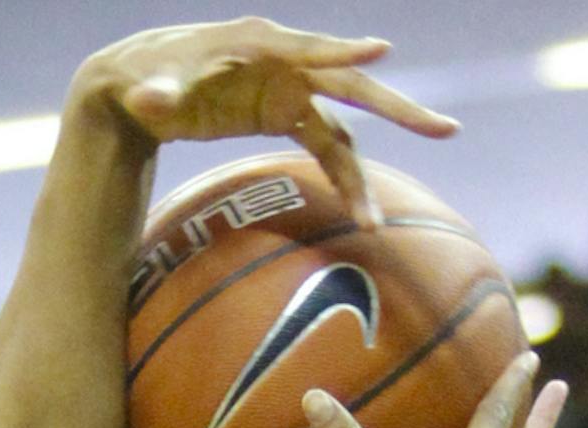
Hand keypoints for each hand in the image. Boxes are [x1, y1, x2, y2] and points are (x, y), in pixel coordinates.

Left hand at [73, 19, 456, 226]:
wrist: (142, 85)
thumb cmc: (146, 79)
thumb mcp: (147, 87)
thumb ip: (156, 94)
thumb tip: (148, 98)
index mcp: (261, 44)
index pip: (311, 48)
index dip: (343, 50)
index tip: (381, 51)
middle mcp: (287, 64)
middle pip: (352, 88)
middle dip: (396, 110)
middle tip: (444, 130)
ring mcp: (290, 91)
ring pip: (341, 132)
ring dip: (359, 176)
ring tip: (375, 223)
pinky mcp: (285, 114)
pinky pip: (324, 147)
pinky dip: (340, 178)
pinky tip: (358, 214)